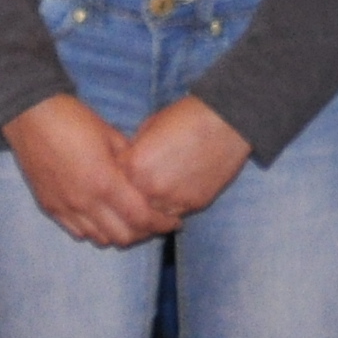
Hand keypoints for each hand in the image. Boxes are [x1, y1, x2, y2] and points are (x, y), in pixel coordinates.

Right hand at [5, 95, 169, 248]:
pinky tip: (101, 218)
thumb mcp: (110, 134)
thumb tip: (146, 176)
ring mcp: (65, 208)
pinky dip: (94, 231)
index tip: (173, 221)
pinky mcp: (49, 207)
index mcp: (105, 182)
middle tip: (154, 222)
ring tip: (128, 221)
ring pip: (99, 239)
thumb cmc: (73, 119)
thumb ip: (130, 160)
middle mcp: (85, 202)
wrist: (30, 115)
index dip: (161, 224)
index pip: (141, 218)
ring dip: (118, 234)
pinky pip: (77, 232)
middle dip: (144, 233)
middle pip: (123, 236)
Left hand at [122, 97, 252, 224]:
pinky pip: (173, 216)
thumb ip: (134, 151)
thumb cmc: (185, 118)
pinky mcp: (193, 205)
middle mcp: (150, 187)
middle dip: (128, 203)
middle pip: (128, 208)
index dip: (113, 181)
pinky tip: (170, 201)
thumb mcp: (149, 127)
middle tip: (130, 200)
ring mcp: (172, 200)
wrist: (225, 122)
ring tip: (150, 204)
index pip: (112, 184)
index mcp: (134, 165)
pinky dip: (169, 212)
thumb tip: (126, 164)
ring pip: (150, 219)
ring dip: (148, 213)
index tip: (116, 179)